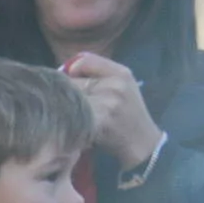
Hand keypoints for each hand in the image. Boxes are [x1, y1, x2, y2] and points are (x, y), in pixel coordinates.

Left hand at [65, 53, 163, 171]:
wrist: (141, 141)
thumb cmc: (127, 113)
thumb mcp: (122, 86)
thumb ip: (99, 73)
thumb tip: (66, 69)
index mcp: (121, 73)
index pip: (84, 61)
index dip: (71, 70)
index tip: (68, 81)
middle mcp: (115, 84)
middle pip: (73, 81)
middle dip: (64, 92)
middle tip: (62, 102)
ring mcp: (107, 103)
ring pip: (70, 99)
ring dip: (63, 107)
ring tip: (65, 113)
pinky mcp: (98, 122)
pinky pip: (73, 116)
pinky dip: (67, 120)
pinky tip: (70, 125)